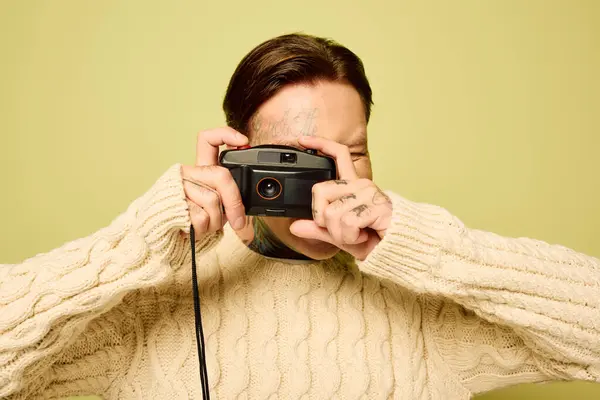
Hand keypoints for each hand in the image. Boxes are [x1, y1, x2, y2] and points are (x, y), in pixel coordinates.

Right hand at [181, 127, 247, 236]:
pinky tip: (196, 229)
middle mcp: (189, 172)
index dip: (226, 134)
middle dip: (234, 202)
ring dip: (216, 222)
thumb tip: (250, 202)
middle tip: (239, 221)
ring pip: (212, 200)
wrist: (168, 236)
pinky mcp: (172, 201)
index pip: (208, 140)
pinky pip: (200, 217)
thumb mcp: (219, 207)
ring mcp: (180, 185)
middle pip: (220, 175)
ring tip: (207, 225)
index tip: (243, 141)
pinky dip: (204, 229)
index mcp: (202, 169)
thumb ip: (230, 197)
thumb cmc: (197, 221)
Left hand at [289, 136, 392, 259]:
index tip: (303, 140)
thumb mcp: (339, 236)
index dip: (320, 145)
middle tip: (342, 230)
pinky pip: (346, 222)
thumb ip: (318, 230)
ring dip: (340, 234)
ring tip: (357, 235)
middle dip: (323, 219)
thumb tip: (295, 226)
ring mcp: (369, 193)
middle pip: (320, 191)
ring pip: (331, 213)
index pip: (338, 155)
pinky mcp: (377, 205)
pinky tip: (364, 236)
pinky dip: (351, 237)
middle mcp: (360, 184)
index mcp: (352, 186)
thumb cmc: (373, 241)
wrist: (398, 251)